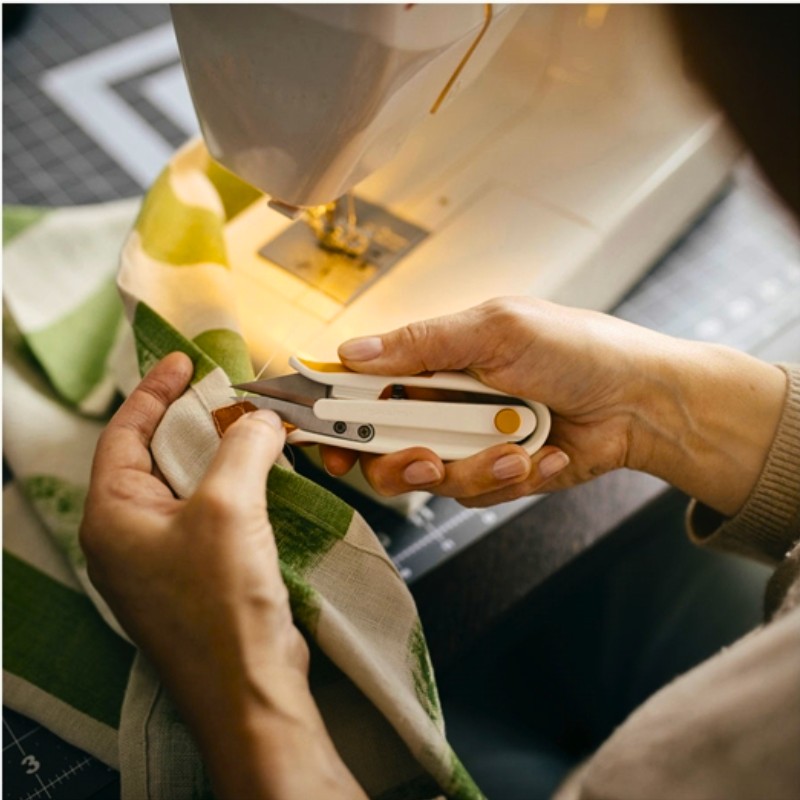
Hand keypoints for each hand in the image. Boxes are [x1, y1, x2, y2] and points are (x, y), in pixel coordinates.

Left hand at [81, 353, 365, 799]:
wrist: (249, 689)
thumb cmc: (222, 600)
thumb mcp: (229, 507)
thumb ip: (243, 447)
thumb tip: (262, 417)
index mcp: (113, 515)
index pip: (125, 434)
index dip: (154, 391)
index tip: (183, 360)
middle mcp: (129, 535)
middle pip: (155, 458)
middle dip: (192, 421)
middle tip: (229, 391)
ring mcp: (163, 559)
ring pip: (189, 486)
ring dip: (220, 455)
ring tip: (254, 427)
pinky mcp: (199, 576)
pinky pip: (212, 515)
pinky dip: (236, 487)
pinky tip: (265, 476)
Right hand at [322, 297, 784, 513]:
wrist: (640, 399)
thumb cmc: (574, 347)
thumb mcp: (496, 329)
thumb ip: (421, 344)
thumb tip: (351, 353)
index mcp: (431, 361)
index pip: (362, 387)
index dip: (334, 415)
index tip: (319, 439)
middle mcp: (440, 404)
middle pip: (382, 448)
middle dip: (400, 462)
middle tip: (427, 459)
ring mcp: (466, 442)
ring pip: (428, 481)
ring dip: (472, 469)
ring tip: (516, 448)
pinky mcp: (495, 474)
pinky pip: (476, 495)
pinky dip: (510, 477)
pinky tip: (543, 452)